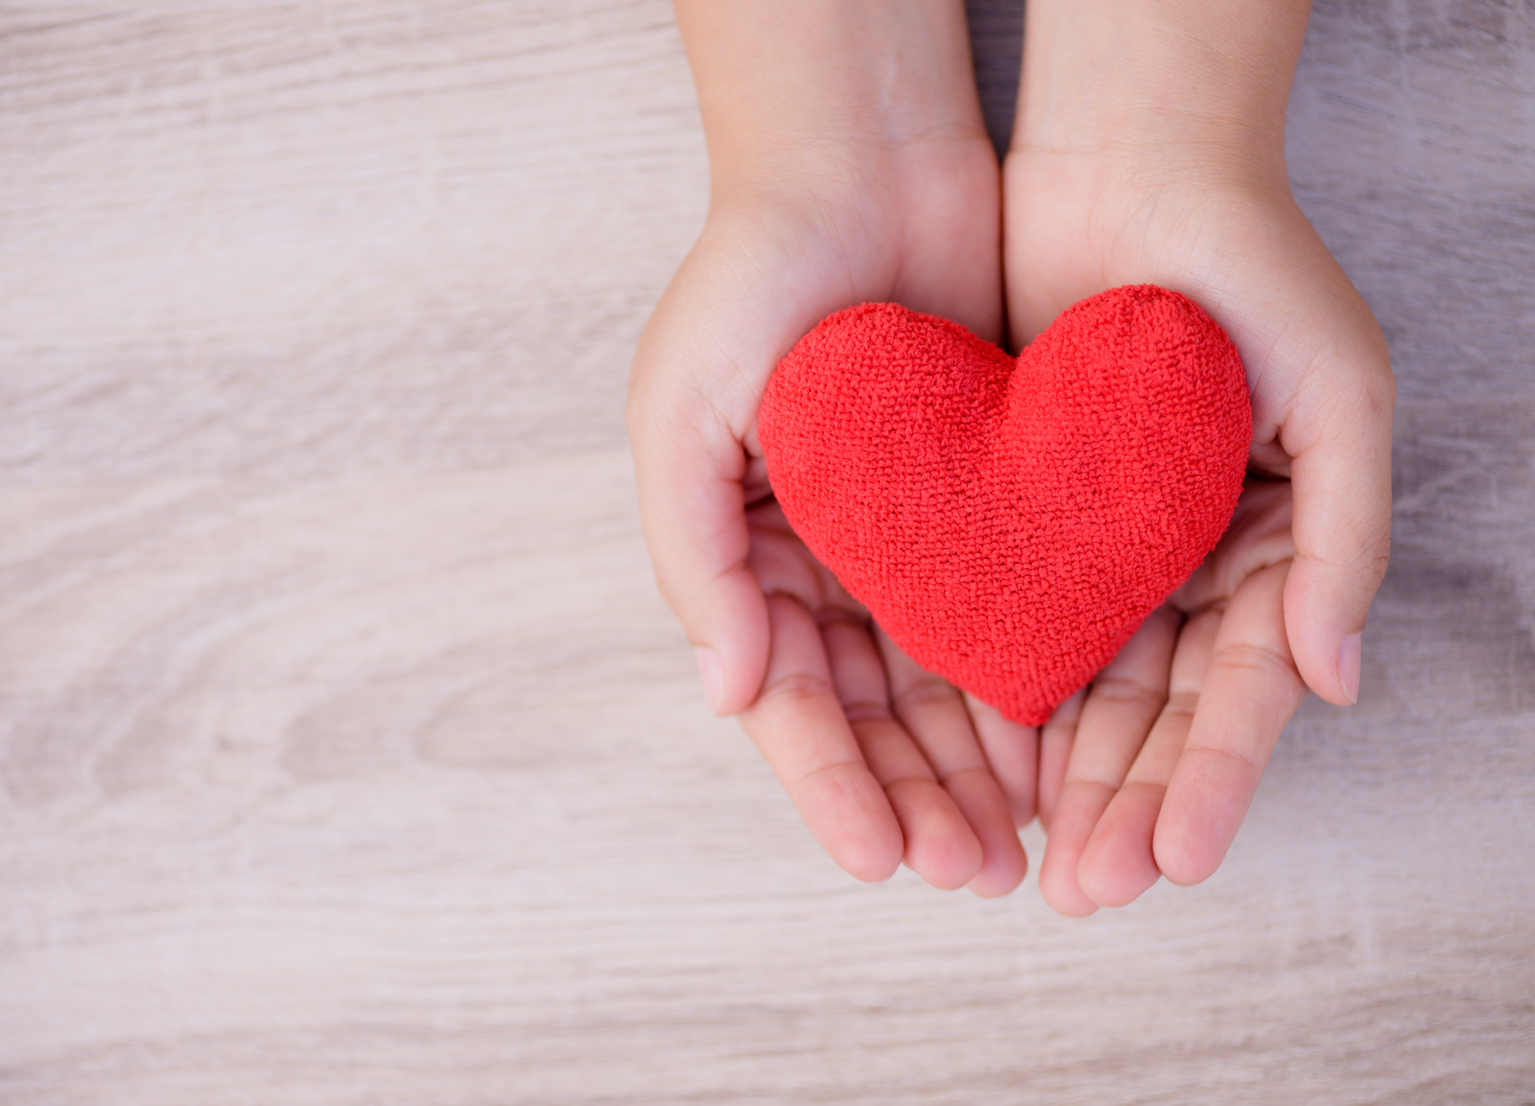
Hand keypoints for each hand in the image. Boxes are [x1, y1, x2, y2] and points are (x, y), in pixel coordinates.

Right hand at [629, 0, 1030, 893]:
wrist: (861, 164)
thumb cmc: (749, 282)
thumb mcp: (679, 411)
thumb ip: (692, 556)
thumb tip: (726, 691)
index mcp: (741, 555)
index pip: (784, 699)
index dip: (828, 784)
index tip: (878, 860)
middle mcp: (819, 563)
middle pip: (868, 713)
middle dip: (915, 799)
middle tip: (974, 874)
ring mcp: (899, 539)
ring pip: (939, 683)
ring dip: (973, 766)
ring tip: (1021, 842)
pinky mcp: (976, 504)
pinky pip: (1001, 613)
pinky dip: (1021, 684)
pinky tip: (1055, 745)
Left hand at [1004, 0, 1393, 911]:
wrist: (1127, 166)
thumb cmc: (1250, 264)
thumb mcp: (1339, 387)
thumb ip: (1344, 534)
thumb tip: (1333, 682)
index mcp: (1270, 549)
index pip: (1240, 692)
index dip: (1211, 779)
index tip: (1170, 861)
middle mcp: (1187, 565)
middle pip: (1155, 713)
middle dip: (1122, 806)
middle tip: (1083, 894)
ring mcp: (1104, 547)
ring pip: (1081, 689)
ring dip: (1058, 779)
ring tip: (1025, 864)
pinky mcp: (1021, 518)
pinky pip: (1008, 623)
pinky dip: (1000, 698)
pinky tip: (978, 767)